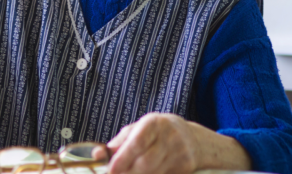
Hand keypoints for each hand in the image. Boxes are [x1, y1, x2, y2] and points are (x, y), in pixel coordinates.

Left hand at [101, 113, 250, 173]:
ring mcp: (180, 153)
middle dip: (128, 173)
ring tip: (129, 173)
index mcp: (154, 123)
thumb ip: (119, 142)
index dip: (123, 158)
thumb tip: (97, 154)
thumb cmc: (158, 133)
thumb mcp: (139, 129)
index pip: (137, 142)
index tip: (110, 170)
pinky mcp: (186, 167)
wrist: (194, 139)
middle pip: (145, 163)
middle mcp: (170, 136)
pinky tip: (146, 173)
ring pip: (154, 173)